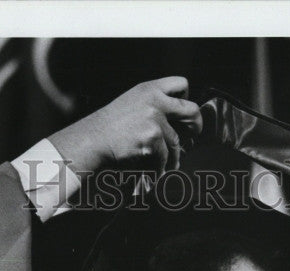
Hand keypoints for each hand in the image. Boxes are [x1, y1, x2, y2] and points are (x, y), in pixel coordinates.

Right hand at [49, 76, 202, 173]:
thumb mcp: (132, 102)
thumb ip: (154, 104)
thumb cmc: (111, 125)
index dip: (186, 97)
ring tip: (168, 163)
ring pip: (176, 142)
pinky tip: (155, 169)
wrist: (93, 140)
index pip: (181, 83)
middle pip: (192, 110)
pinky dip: (160, 166)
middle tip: (192, 135)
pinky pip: (165, 157)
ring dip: (174, 155)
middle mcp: (155, 101)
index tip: (183, 111)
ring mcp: (154, 120)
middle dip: (195, 126)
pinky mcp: (152, 139)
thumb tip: (179, 119)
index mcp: (150, 89)